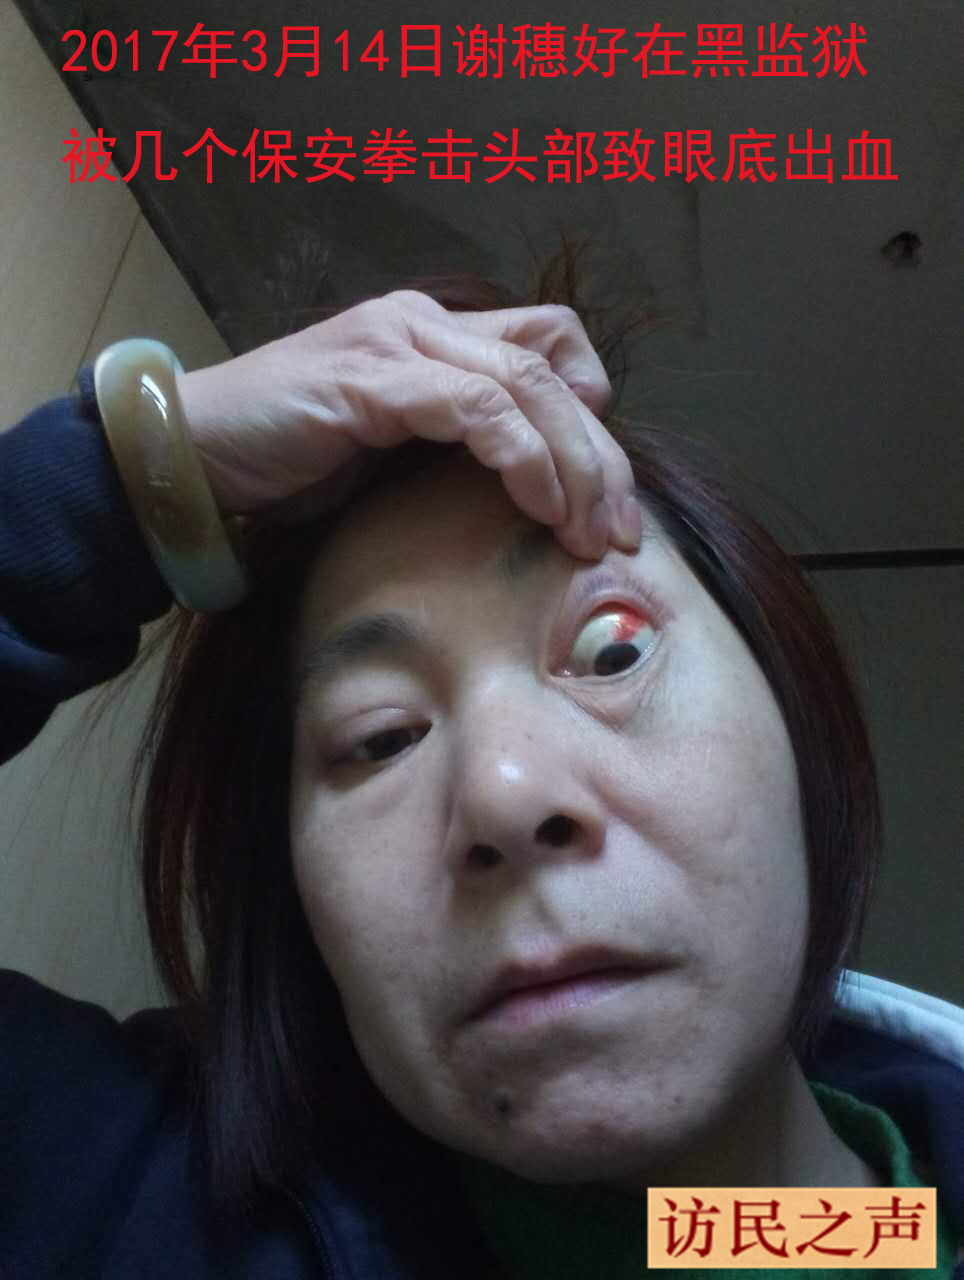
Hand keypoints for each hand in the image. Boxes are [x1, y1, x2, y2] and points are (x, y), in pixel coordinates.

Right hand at [176, 290, 641, 560]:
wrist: (186, 460)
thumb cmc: (284, 466)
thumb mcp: (388, 455)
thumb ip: (449, 450)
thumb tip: (527, 494)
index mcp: (431, 337)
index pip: (547, 341)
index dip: (593, 404)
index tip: (604, 487)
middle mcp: (422, 325)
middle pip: (551, 367)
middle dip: (601, 455)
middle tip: (622, 529)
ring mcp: (396, 344)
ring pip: (526, 383)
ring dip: (573, 464)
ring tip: (591, 533)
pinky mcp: (370, 379)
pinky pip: (472, 408)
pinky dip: (519, 457)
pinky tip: (538, 506)